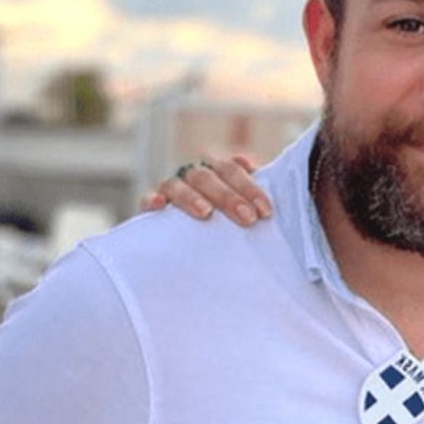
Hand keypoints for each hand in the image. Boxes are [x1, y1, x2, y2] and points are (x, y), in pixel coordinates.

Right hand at [140, 155, 272, 225]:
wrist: (188, 254)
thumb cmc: (228, 230)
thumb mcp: (245, 219)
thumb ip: (257, 208)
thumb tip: (275, 213)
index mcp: (218, 173)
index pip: (234, 169)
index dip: (250, 188)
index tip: (266, 212)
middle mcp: (194, 177)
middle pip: (208, 175)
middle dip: (229, 196)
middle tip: (247, 218)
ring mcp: (171, 189)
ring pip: (179, 183)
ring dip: (193, 196)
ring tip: (206, 213)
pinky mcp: (150, 207)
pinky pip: (148, 198)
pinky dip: (153, 198)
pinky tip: (161, 206)